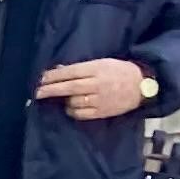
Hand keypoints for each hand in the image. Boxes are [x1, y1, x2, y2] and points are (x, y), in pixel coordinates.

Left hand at [39, 58, 157, 122]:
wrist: (143, 85)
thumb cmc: (119, 71)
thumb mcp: (102, 63)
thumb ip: (81, 68)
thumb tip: (58, 70)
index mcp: (97, 69)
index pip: (70, 72)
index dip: (53, 76)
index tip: (39, 79)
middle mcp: (98, 84)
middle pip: (69, 87)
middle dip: (49, 90)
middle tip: (36, 92)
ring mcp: (101, 99)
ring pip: (73, 102)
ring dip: (64, 100)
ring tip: (62, 98)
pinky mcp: (103, 112)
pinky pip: (81, 114)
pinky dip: (73, 111)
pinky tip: (72, 107)